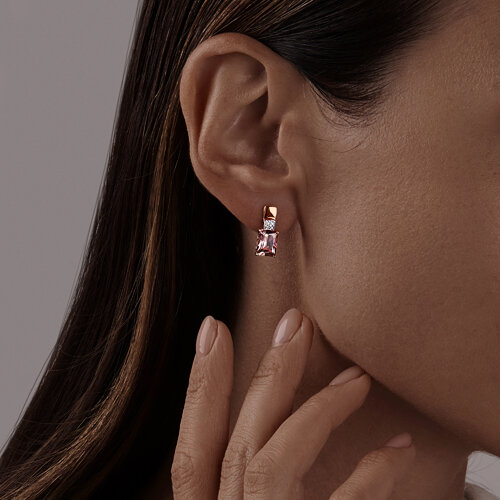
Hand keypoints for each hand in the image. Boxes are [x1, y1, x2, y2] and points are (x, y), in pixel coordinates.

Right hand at [171, 308, 414, 498]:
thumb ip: (248, 476)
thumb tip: (270, 413)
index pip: (191, 453)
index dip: (198, 387)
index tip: (212, 327)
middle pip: (241, 441)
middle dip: (269, 376)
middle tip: (296, 323)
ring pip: (274, 459)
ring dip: (318, 409)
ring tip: (357, 377)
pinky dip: (372, 472)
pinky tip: (398, 447)